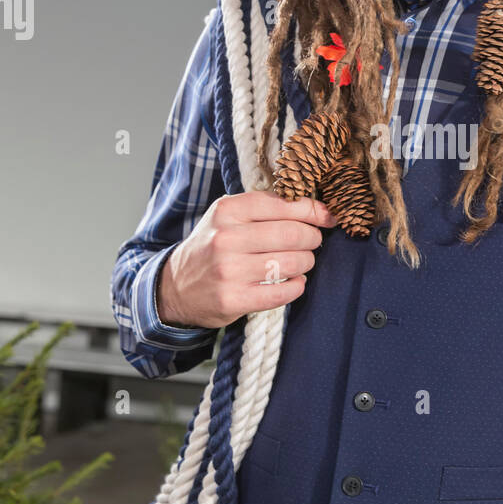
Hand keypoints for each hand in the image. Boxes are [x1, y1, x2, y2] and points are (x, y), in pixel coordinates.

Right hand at [157, 191, 337, 328]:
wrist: (175, 288)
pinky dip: (297, 286)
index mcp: (227, 210)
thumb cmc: (212, 247)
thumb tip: (319, 210)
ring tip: (302, 262)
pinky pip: (283, 292)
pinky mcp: (234, 299)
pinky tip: (293, 282)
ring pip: (292, 263)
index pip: (283, 204)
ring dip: (306, 262)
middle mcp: (226, 238)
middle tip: (313, 242)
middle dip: (312, 238)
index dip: (313, 211)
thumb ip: (266, 208)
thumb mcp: (228, 217)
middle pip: (293, 234)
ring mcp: (229, 270)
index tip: (327, 217)